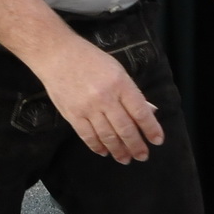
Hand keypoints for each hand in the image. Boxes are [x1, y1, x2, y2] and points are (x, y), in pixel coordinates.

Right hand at [34, 36, 164, 162]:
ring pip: (107, 136)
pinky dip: (97, 146)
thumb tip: (149, 112)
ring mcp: (88, 108)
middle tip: (143, 156)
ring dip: (118, 150)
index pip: (141, 112)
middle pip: (125, 129)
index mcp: (120, 84)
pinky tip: (104, 152)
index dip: (151, 129)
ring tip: (125, 159)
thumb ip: (132, 92)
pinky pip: (87, 136)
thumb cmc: (89, 59)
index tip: (157, 141)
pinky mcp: (72, 114)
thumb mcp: (117, 70)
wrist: (56, 55)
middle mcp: (106, 98)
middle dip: (136, 146)